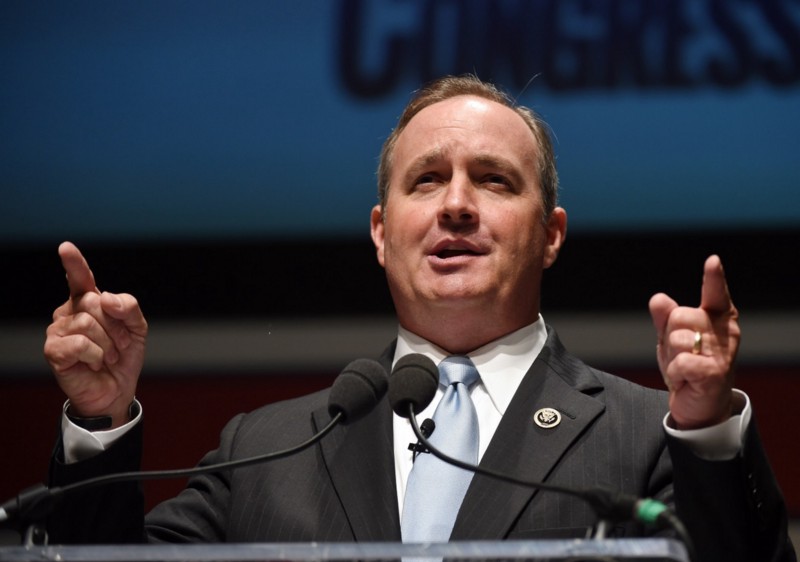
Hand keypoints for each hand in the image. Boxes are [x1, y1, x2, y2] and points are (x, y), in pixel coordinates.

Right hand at [44, 242, 147, 427]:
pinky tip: (94, 363)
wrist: (117, 390)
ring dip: (108, 343)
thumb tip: (106, 298)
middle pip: (95, 302)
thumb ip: (128, 307)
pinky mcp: (53, 350)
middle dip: (116, 325)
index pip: (81, 279)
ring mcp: (58, 330)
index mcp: (88, 303)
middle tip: (121, 345)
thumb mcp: (137, 328)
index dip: (74, 263)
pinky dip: (95, 355)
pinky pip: (79, 343)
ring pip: (88, 323)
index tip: (66, 247)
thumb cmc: (123, 356)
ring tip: (108, 356)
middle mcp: (70, 312)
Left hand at [649, 255, 741, 429]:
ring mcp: (722, 352)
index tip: (713, 261)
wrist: (700, 405)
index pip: (715, 294)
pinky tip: (686, 381)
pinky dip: (675, 373)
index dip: (714, 278)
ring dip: (672, 357)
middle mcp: (724, 332)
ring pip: (677, 338)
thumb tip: (658, 298)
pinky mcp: (714, 373)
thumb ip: (664, 318)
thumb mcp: (670, 339)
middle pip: (680, 315)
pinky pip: (680, 362)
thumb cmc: (688, 366)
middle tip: (680, 354)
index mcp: (716, 318)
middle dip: (670, 336)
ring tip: (684, 368)